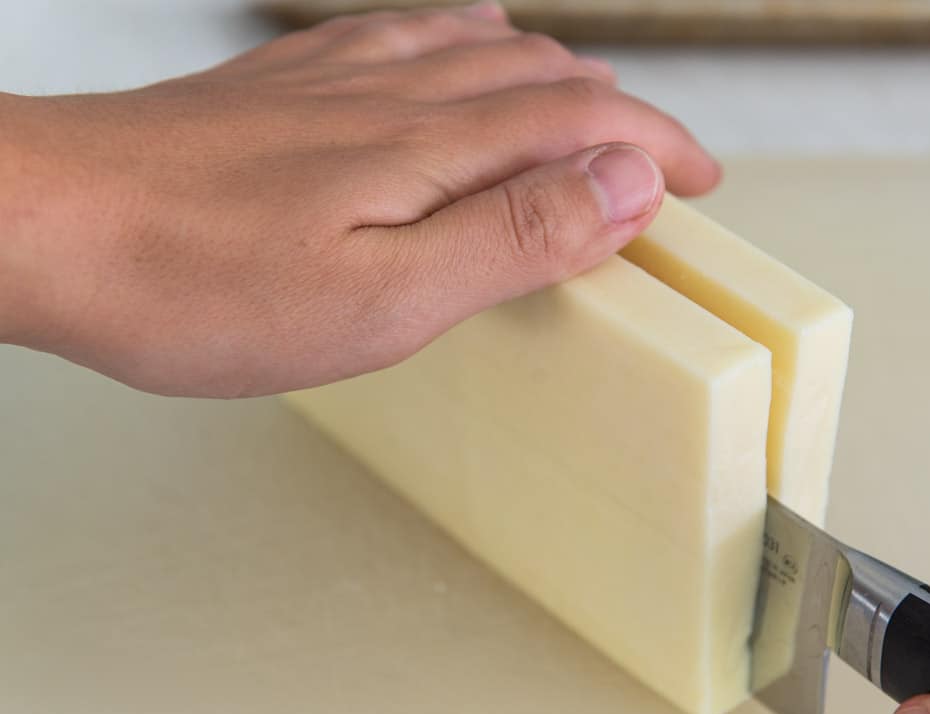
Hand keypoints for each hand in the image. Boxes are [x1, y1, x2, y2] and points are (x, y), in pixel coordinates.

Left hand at [0, 2, 719, 396]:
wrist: (43, 223)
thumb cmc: (198, 281)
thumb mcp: (383, 299)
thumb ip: (511, 237)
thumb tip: (621, 187)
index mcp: (433, 149)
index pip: (583, 127)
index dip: (656, 150)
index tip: (699, 184)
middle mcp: (393, 94)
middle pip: (541, 79)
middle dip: (619, 116)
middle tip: (660, 156)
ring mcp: (332, 79)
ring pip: (477, 49)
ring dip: (550, 72)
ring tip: (586, 96)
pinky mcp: (279, 84)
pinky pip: (399, 33)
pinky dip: (460, 37)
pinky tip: (455, 41)